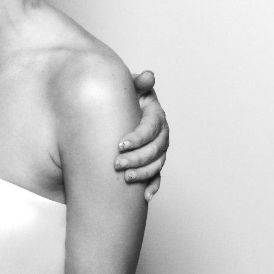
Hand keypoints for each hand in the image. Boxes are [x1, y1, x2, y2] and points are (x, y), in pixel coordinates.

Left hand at [115, 70, 168, 200]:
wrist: (113, 110)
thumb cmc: (121, 97)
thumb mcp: (127, 87)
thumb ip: (136, 82)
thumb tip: (149, 76)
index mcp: (155, 114)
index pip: (151, 127)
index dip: (138, 137)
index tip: (120, 145)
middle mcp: (160, 133)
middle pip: (156, 148)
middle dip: (138, 158)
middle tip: (116, 164)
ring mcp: (158, 149)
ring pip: (158, 163)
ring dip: (144, 173)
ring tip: (126, 178)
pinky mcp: (152, 162)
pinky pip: (157, 176)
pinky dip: (153, 186)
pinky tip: (145, 196)